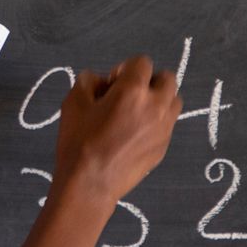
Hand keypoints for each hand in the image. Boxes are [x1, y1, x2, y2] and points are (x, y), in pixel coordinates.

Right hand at [51, 53, 183, 208]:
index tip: (112, 85)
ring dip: (158, 100)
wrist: (90, 184)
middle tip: (128, 96)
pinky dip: (156, 122)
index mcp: (133, 90)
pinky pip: (167, 124)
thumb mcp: (73, 102)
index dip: (125, 68)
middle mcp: (156, 105)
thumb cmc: (79, 141)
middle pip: (167, 78)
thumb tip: (102, 82)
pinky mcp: (164, 147)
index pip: (142, 62)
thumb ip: (89, 81)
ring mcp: (164, 128)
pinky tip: (134, 136)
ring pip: (173, 101)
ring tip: (136, 114)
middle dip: (148, 81)